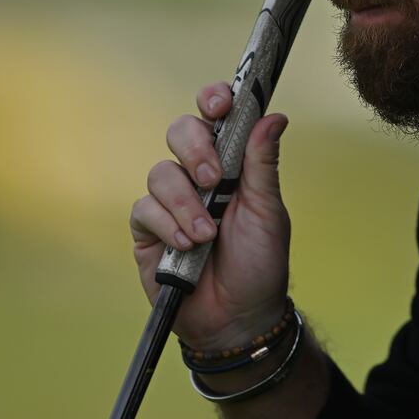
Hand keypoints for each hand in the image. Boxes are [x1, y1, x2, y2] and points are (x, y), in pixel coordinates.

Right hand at [129, 81, 291, 350]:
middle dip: (195, 149)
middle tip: (213, 178)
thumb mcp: (268, 212)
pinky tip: (187, 248)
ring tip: (206, 235)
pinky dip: (168, 226)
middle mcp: (198, 175)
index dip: (213, 100)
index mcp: (232, 163)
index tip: (220, 104)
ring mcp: (171, 201)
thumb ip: (263, 164)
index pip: (216, 117)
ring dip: (186, 204)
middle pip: (180, 130)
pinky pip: (145, 209)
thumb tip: (273, 116)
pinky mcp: (148, 230)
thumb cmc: (260, 265)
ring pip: (161, 172)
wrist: (238, 318)